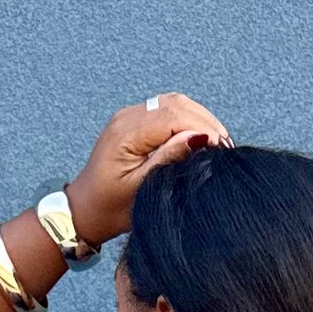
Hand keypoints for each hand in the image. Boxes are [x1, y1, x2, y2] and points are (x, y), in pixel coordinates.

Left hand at [67, 95, 231, 247]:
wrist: (86, 209)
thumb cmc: (110, 208)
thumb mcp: (143, 189)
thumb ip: (169, 158)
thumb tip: (198, 138)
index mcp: (126, 134)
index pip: (172, 116)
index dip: (201, 128)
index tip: (221, 148)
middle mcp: (127, 117)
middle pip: (175, 104)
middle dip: (205, 122)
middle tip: (226, 146)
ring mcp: (130, 116)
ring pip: (173, 102)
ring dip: (199, 118)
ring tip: (218, 142)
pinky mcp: (135, 121)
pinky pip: (166, 109)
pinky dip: (188, 119)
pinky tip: (201, 137)